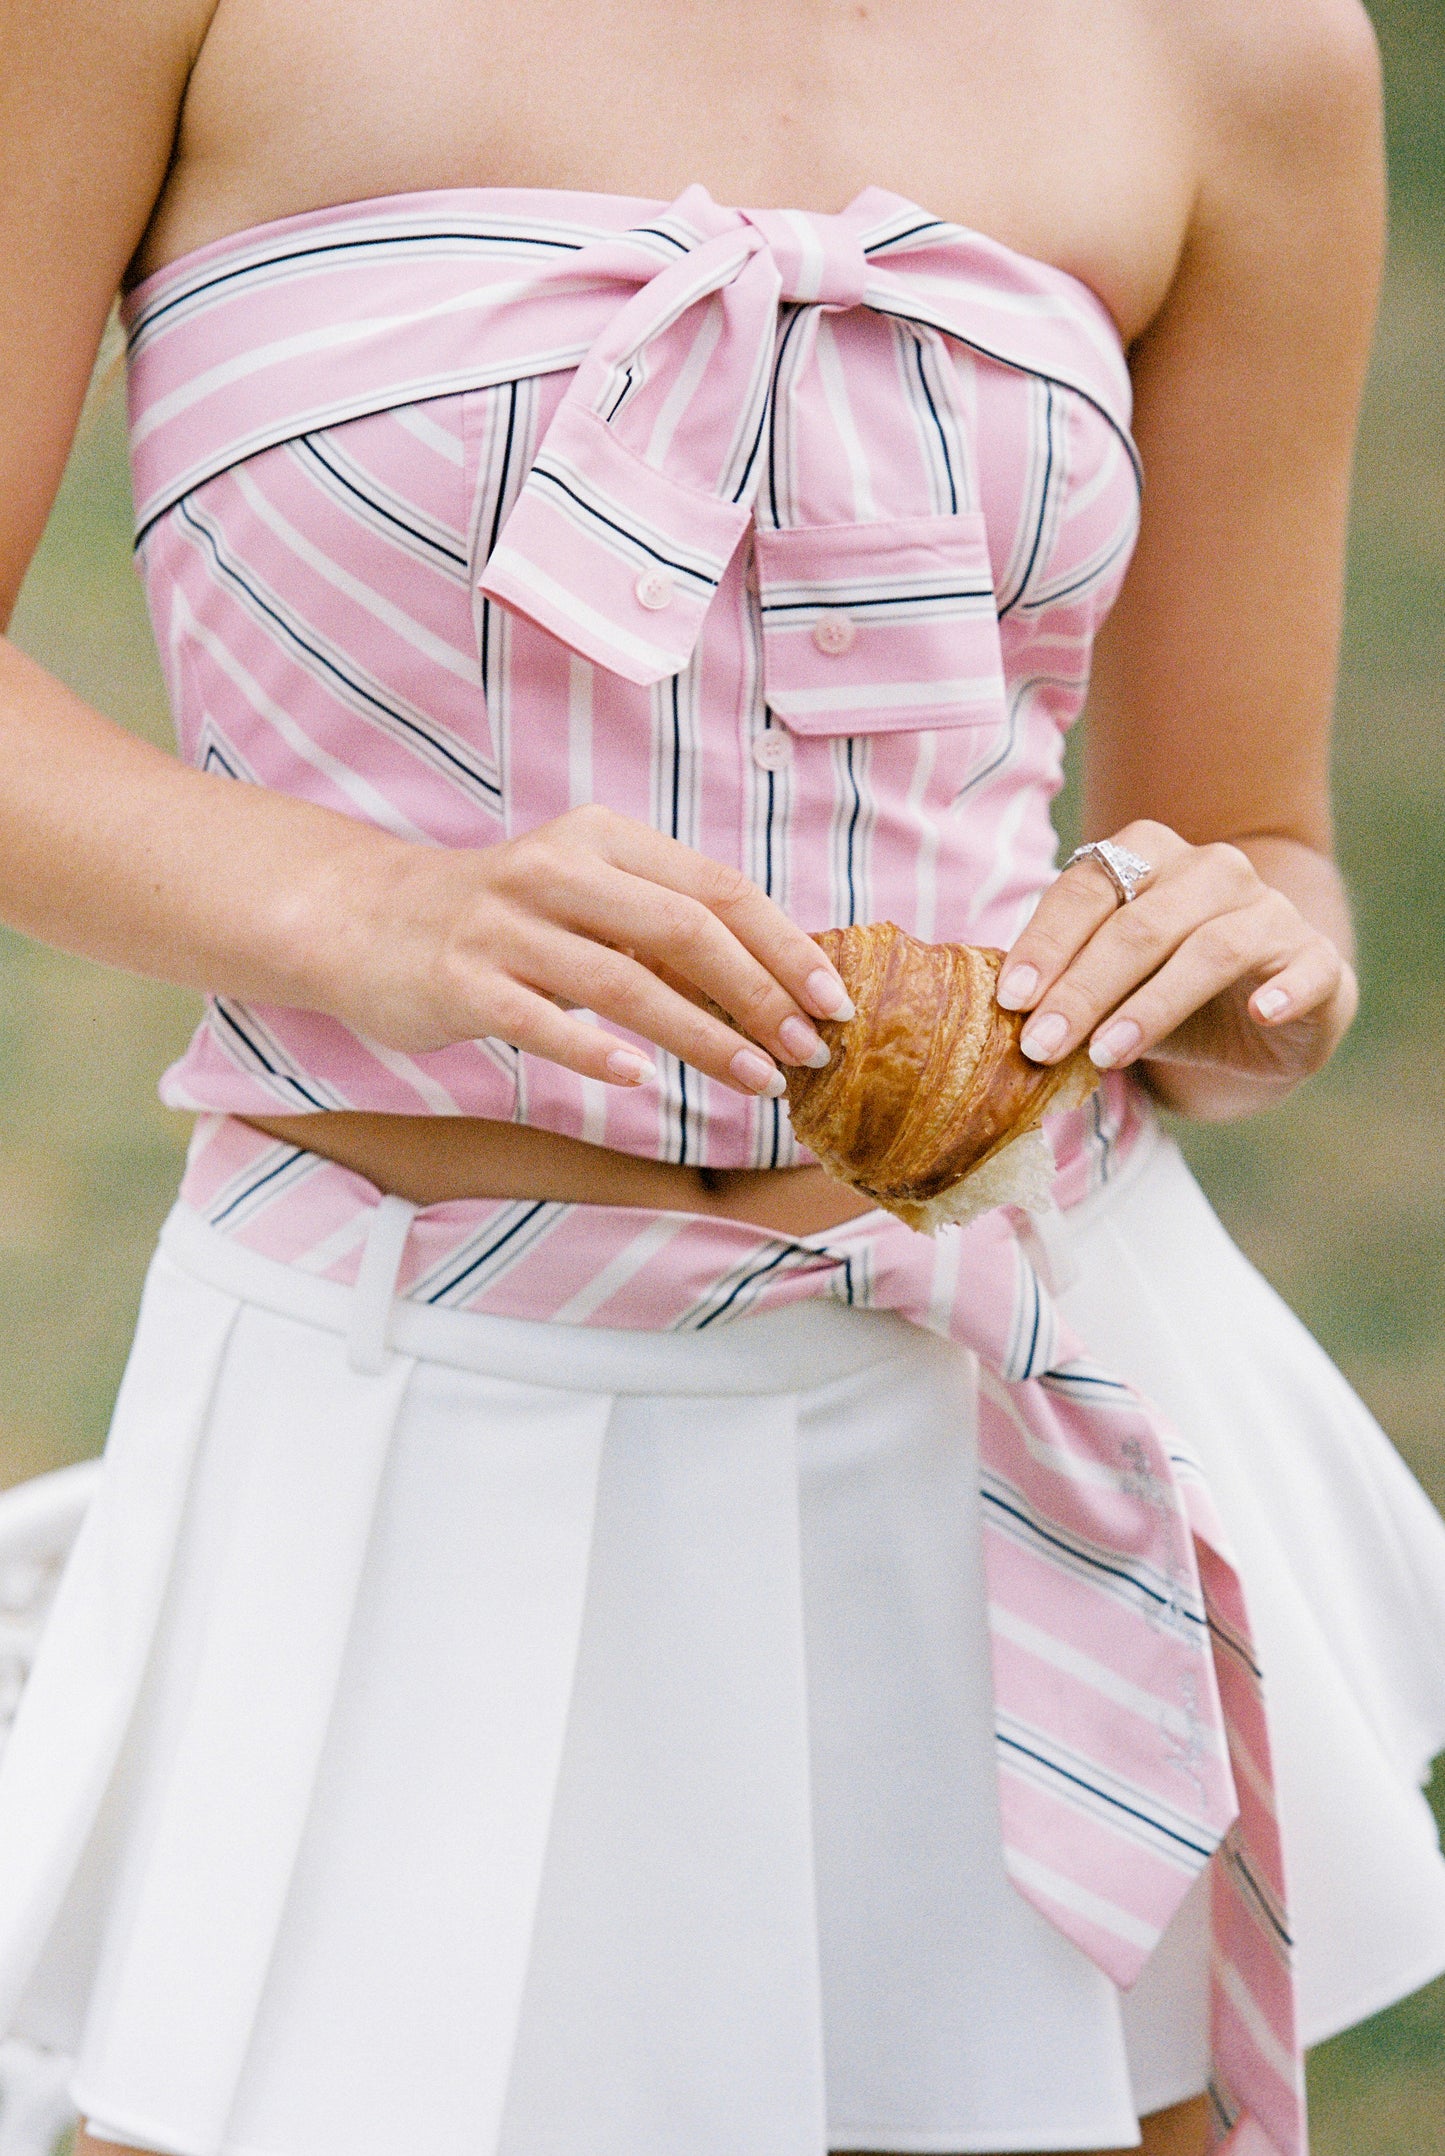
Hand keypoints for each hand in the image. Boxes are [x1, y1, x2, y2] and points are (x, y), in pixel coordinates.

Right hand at [317, 804, 853, 1096]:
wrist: (363, 920)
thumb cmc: (501, 920)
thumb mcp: (584, 898)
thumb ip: (662, 930)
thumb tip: (776, 987)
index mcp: (601, 839)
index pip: (715, 888)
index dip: (783, 945)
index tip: (833, 1001)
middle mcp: (556, 871)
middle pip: (682, 930)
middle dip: (760, 994)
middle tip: (808, 1052)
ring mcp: (505, 926)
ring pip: (624, 982)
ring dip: (702, 1036)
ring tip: (757, 1080)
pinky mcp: (462, 981)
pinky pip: (543, 1021)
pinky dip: (597, 1052)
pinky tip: (643, 1081)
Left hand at [994, 820, 1357, 1105]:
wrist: (1259, 1019)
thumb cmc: (1165, 992)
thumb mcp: (1107, 987)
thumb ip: (1062, 987)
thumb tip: (1001, 1019)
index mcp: (1148, 857)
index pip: (1088, 888)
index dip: (1046, 944)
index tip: (1011, 1000)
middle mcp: (1211, 870)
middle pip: (1138, 923)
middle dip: (1083, 989)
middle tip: (1043, 1046)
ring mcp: (1269, 910)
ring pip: (1210, 948)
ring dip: (1152, 1005)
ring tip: (1107, 1055)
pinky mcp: (1315, 958)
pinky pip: (1305, 968)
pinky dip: (1283, 991)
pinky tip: (1260, 1015)